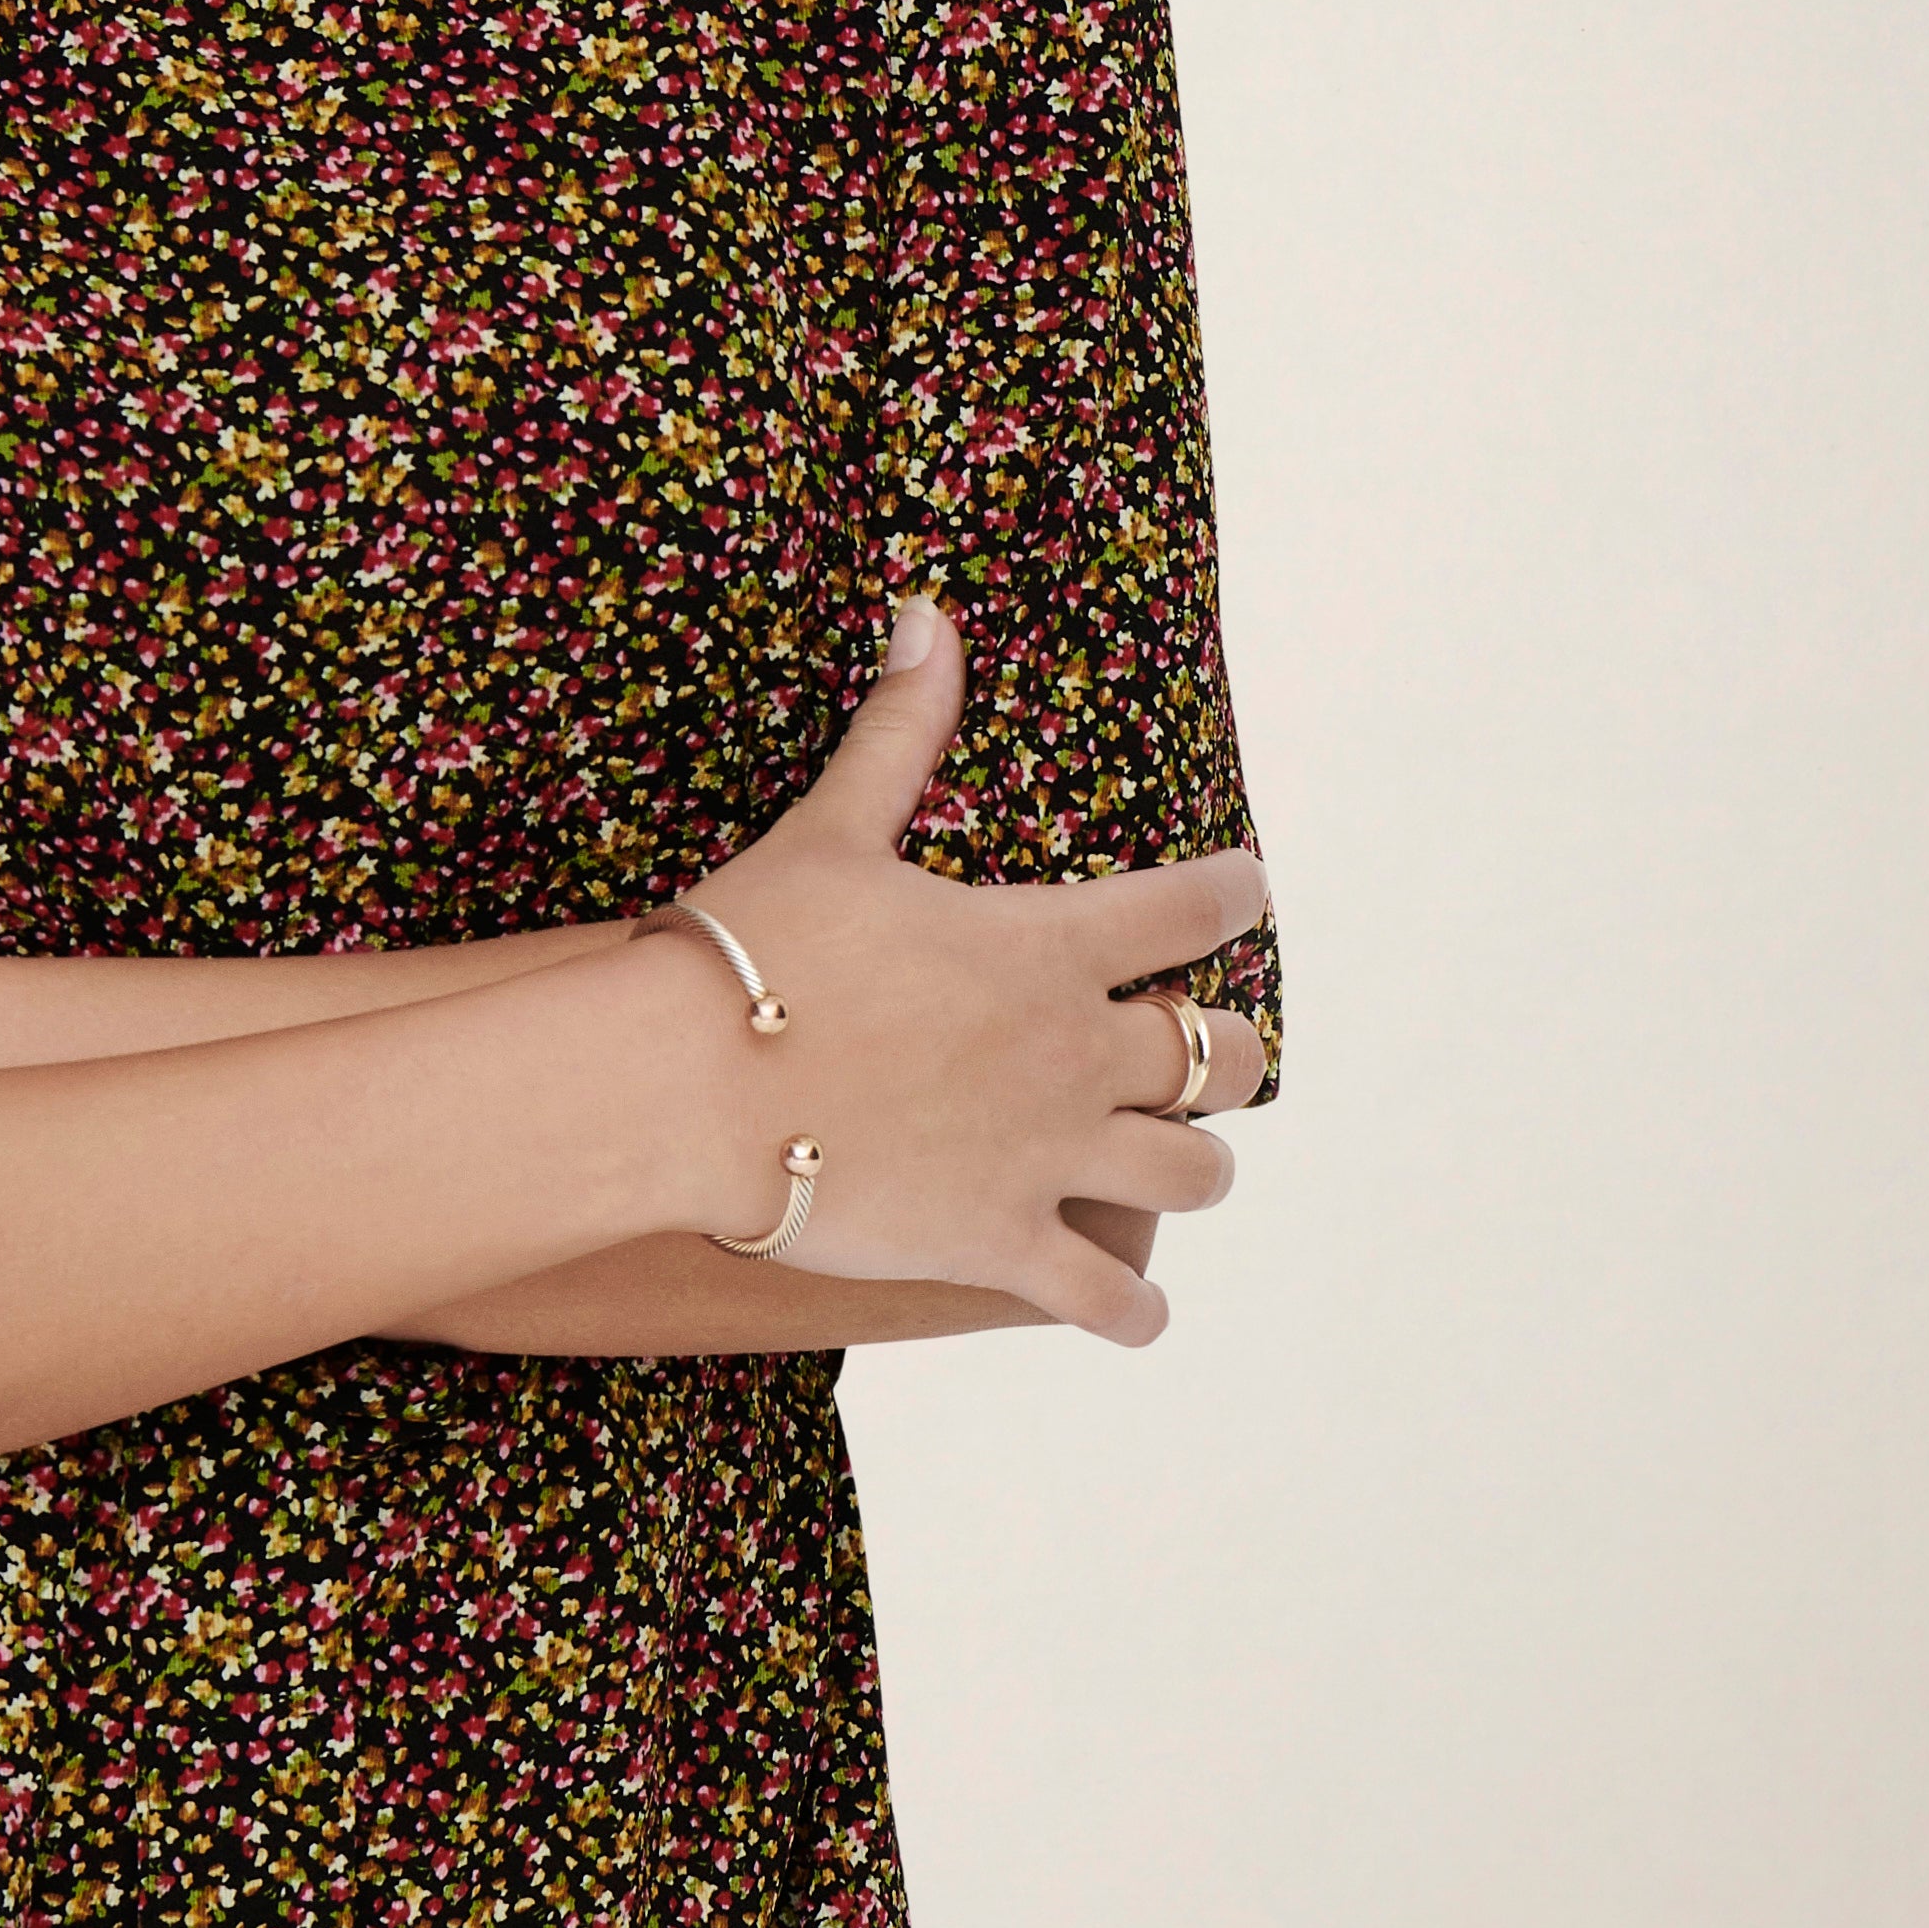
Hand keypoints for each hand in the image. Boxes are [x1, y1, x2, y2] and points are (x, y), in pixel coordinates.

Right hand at [662, 602, 1269, 1346]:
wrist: (684, 1085)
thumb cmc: (752, 945)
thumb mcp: (832, 829)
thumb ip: (897, 731)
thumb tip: (925, 613)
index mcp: (1050, 946)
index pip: (1194, 908)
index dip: (1231, 894)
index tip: (1244, 889)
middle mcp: (1077, 1054)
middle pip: (1227, 1060)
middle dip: (1231, 1059)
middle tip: (1211, 1060)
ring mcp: (1048, 1155)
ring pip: (1194, 1177)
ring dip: (1193, 1172)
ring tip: (1174, 1173)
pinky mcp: (1002, 1242)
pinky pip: (1107, 1298)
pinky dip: (1130, 1310)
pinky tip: (1133, 1314)